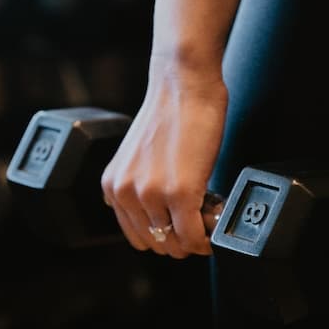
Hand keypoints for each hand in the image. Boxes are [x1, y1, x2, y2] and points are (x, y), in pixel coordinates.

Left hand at [101, 59, 227, 258]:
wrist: (183, 84)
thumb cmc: (171, 112)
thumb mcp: (140, 157)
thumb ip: (141, 186)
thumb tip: (166, 215)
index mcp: (114, 186)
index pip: (137, 236)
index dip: (165, 239)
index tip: (183, 233)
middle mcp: (126, 193)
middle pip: (157, 243)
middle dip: (181, 242)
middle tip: (200, 228)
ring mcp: (152, 195)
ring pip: (175, 243)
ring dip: (195, 240)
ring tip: (209, 224)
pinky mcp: (180, 193)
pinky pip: (193, 236)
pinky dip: (206, 240)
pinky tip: (214, 230)